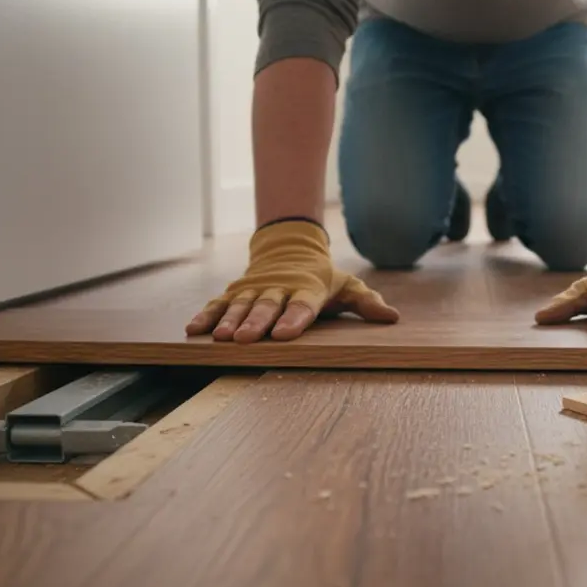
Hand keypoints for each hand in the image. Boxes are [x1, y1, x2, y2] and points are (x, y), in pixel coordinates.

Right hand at [186, 219, 398, 341]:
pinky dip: (206, 315)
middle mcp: (278, 288)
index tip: (285, 334)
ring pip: (240, 305)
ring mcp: (254, 290)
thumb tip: (392, 318)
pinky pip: (218, 304)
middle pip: (266, 307)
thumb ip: (367, 302)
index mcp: (307, 289)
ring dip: (230, 321)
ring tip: (221, 337)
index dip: (294, 319)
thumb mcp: (347, 286)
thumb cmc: (322, 276)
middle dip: (256, 322)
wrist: (290, 247)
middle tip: (245, 339)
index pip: (301, 305)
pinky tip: (194, 330)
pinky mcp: (236, 292)